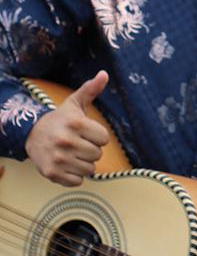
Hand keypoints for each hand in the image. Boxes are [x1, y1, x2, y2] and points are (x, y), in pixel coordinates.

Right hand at [25, 71, 109, 186]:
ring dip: (84, 163)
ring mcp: (58, 159)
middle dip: (91, 149)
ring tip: (73, 153)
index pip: (104, 139)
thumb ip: (91, 89)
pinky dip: (75, 175)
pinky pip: (78, 181)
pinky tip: (67, 164)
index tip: (87, 132)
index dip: (98, 136)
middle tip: (79, 143)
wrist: (32, 134)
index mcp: (76, 123)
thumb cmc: (60, 119)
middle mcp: (66, 141)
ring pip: (90, 169)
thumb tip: (104, 74)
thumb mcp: (75, 102)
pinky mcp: (52, 174)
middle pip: (97, 154)